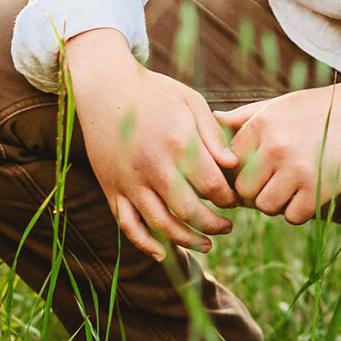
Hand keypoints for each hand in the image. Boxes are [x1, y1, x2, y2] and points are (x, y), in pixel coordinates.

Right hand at [63, 28, 239, 262]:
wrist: (104, 87)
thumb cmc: (154, 92)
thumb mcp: (190, 101)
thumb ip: (213, 134)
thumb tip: (233, 165)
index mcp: (178, 143)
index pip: (212, 186)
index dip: (228, 198)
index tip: (235, 199)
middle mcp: (153, 167)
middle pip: (189, 211)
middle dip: (213, 225)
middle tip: (227, 227)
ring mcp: (130, 181)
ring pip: (160, 225)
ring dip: (186, 241)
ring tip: (206, 245)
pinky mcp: (112, 189)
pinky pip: (127, 225)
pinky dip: (144, 244)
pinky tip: (162, 253)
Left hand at [217, 78, 340, 225]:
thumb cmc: (325, 107)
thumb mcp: (283, 104)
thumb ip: (248, 115)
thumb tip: (214, 119)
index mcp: (262, 124)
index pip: (228, 164)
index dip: (239, 173)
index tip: (255, 174)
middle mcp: (275, 146)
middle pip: (243, 190)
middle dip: (256, 193)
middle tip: (275, 186)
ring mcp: (297, 168)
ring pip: (266, 206)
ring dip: (277, 204)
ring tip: (293, 190)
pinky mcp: (320, 188)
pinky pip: (293, 216)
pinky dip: (300, 211)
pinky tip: (311, 194)